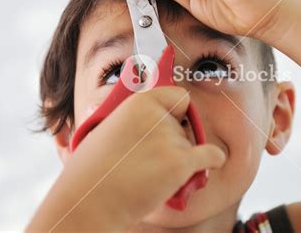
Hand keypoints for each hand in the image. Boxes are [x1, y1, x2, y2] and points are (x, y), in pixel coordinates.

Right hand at [28, 87, 224, 230]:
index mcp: (139, 102)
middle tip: (151, 161)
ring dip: (181, 161)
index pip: (179, 97)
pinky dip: (212, 160)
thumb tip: (158, 118)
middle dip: (175, 141)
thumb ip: (134, 121)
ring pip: (191, 146)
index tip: (173, 122)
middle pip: (184, 126)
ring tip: (151, 176)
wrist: (87, 202)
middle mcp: (157, 116)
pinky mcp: (179, 163)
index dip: (177, 111)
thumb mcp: (107, 130)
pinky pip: (211, 156)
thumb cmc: (93, 171)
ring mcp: (170, 139)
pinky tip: (211, 163)